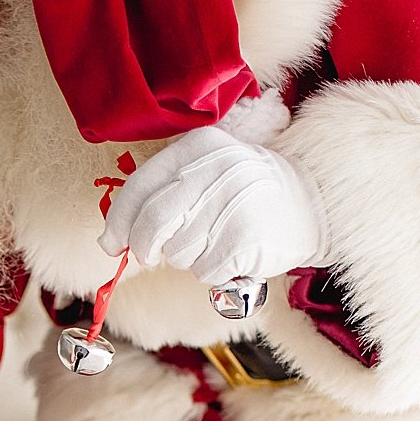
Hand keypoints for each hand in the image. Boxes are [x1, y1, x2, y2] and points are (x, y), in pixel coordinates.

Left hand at [99, 103, 328, 286]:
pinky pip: (204, 271)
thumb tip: (109, 242)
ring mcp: (232, 203)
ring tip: (215, 240)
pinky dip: (211, 272)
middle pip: (152, 224)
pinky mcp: (245, 238)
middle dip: (144, 247)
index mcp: (197, 147)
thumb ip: (158, 198)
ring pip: (177, 252)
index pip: (138, 187)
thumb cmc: (243, 195)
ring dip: (188, 258)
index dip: (118, 222)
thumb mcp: (204, 175)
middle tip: (151, 255)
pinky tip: (230, 255)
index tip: (112, 243)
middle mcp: (214, 169)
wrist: (309, 203)